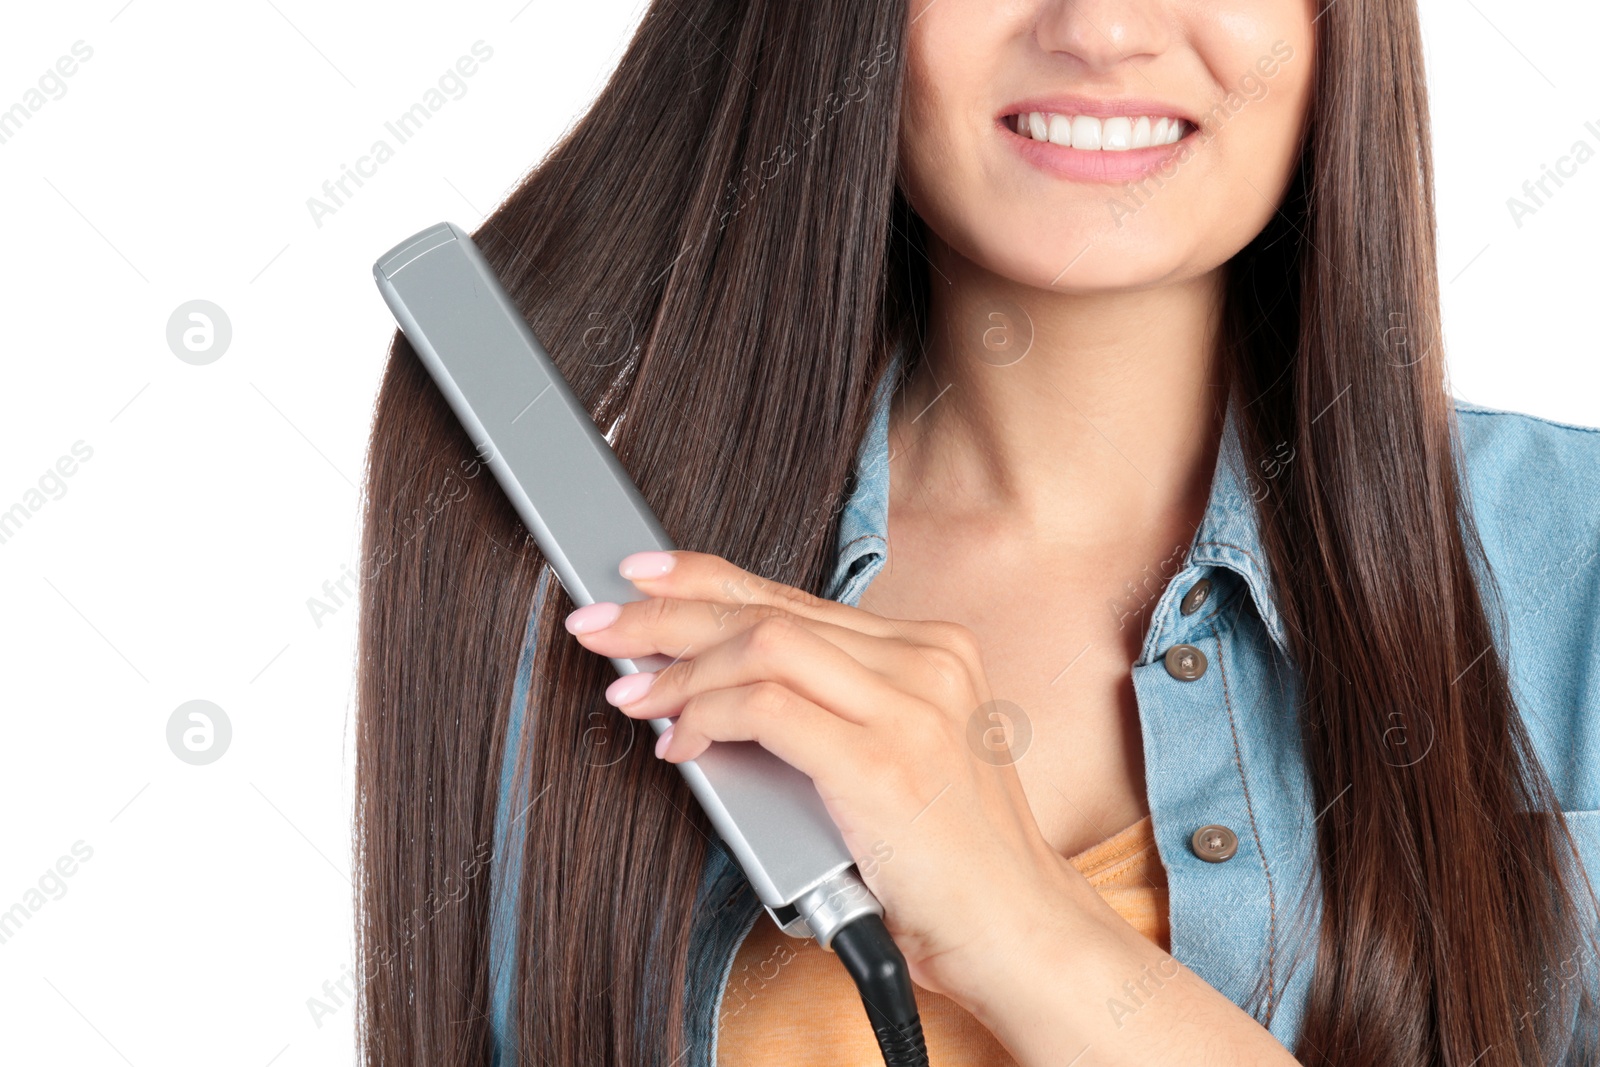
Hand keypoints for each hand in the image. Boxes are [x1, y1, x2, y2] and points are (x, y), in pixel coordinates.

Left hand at [562, 548, 1102, 1007]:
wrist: (1015, 927)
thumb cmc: (948, 858)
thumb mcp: (895, 758)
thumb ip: (826, 711)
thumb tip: (712, 688)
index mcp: (930, 650)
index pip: (793, 598)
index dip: (707, 581)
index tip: (645, 579)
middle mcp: (924, 660)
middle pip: (768, 609)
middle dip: (668, 611)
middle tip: (600, 623)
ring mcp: (909, 704)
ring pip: (760, 645)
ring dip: (678, 668)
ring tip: (630, 694)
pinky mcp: (882, 759)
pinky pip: (765, 707)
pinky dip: (706, 716)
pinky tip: (679, 742)